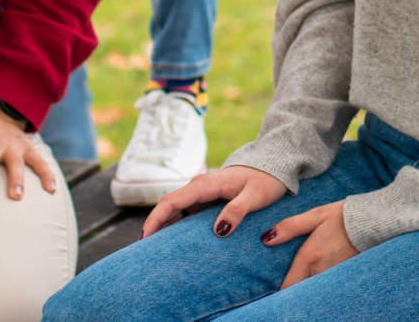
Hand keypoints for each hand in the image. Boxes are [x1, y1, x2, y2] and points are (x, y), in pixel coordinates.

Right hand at [142, 164, 286, 238]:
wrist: (274, 166)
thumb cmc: (266, 180)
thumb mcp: (255, 196)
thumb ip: (237, 211)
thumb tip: (219, 230)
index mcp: (206, 184)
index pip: (172, 200)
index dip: (156, 218)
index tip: (146, 237)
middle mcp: (200, 185)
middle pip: (169, 205)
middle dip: (155, 225)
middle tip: (145, 251)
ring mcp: (203, 191)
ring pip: (177, 209)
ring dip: (164, 226)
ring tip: (155, 249)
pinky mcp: (208, 198)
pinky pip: (187, 211)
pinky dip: (177, 224)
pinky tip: (174, 240)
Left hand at [262, 200, 358, 288]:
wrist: (374, 221)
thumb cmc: (342, 216)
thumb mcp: (315, 215)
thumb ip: (290, 227)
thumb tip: (266, 239)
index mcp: (309, 257)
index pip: (288, 286)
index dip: (280, 289)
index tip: (274, 285)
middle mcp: (321, 270)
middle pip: (301, 290)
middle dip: (294, 288)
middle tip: (288, 281)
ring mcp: (334, 275)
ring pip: (314, 288)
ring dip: (308, 285)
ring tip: (303, 277)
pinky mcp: (345, 274)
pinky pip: (328, 283)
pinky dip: (322, 282)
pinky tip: (321, 272)